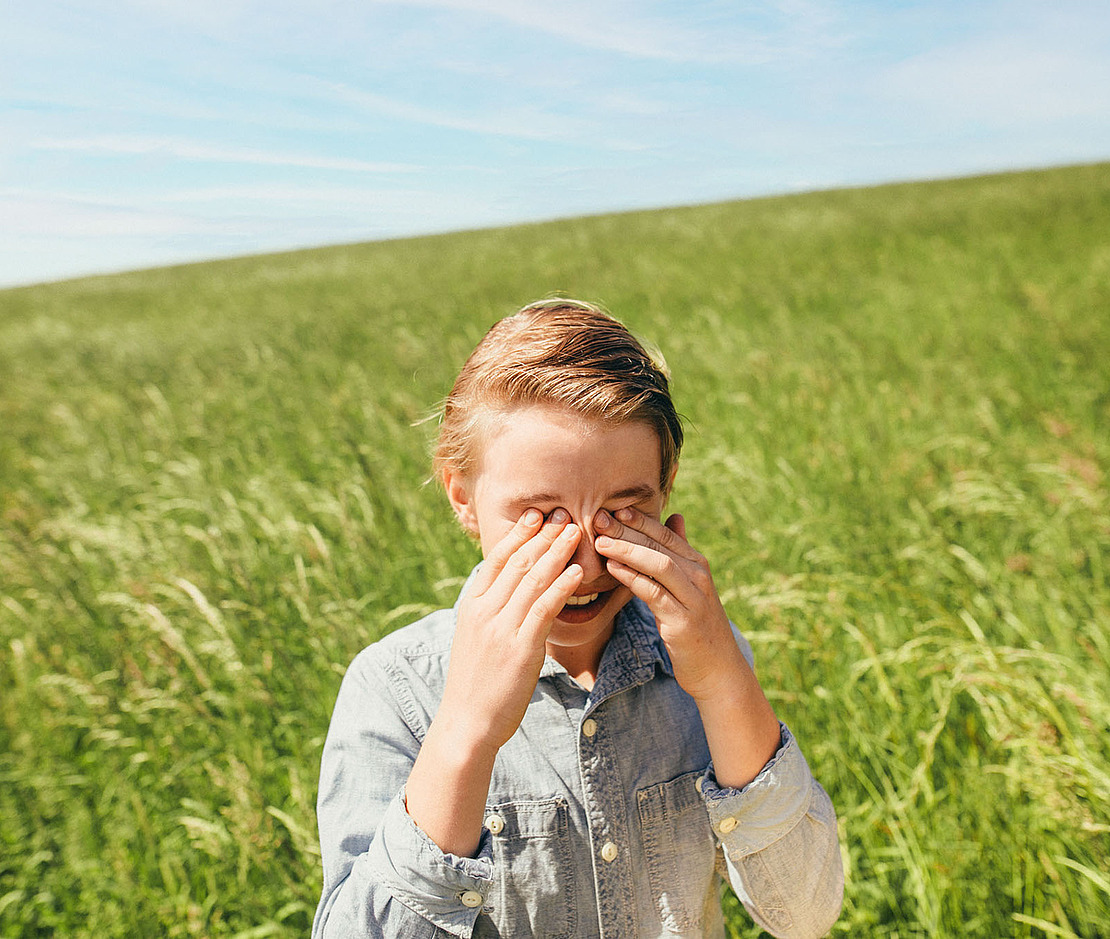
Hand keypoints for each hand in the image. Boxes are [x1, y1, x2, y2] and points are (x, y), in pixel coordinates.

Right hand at [440, 508, 583, 754]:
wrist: (467, 722)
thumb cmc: (475, 683)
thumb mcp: (475, 638)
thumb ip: (489, 610)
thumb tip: (506, 588)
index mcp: (471, 606)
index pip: (496, 559)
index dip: (519, 535)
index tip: (537, 515)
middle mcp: (484, 611)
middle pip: (517, 562)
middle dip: (543, 536)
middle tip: (564, 514)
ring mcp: (501, 628)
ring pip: (533, 579)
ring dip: (557, 552)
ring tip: (576, 532)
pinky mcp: (520, 648)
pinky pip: (544, 609)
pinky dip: (562, 587)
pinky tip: (577, 573)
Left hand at [593, 508, 743, 700]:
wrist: (718, 669)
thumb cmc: (696, 625)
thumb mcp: (690, 585)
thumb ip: (680, 552)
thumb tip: (675, 516)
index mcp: (697, 564)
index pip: (665, 534)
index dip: (639, 520)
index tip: (613, 509)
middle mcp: (698, 576)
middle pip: (659, 545)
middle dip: (628, 530)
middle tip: (599, 518)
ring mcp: (693, 598)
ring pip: (659, 564)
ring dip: (628, 550)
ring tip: (601, 542)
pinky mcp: (683, 621)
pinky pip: (654, 593)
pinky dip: (633, 578)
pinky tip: (613, 569)